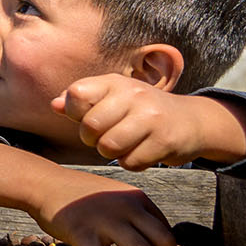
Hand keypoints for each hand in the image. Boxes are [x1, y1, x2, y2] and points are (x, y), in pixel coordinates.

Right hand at [29, 180, 179, 245]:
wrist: (44, 184)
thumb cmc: (80, 195)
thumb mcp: (115, 196)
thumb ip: (134, 213)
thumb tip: (154, 244)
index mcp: (136, 198)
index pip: (165, 229)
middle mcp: (125, 207)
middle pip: (160, 240)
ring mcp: (104, 220)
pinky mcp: (81, 232)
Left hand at [55, 76, 245, 169]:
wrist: (192, 121)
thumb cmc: (141, 111)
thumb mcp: (112, 98)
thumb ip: (82, 102)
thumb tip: (54, 105)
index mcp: (115, 82)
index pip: (76, 95)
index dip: (75, 113)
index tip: (89, 117)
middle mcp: (133, 95)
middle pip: (89, 127)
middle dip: (93, 140)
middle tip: (107, 137)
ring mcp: (151, 117)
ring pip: (108, 147)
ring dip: (113, 153)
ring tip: (125, 145)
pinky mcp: (165, 140)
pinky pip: (131, 162)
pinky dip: (133, 162)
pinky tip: (143, 151)